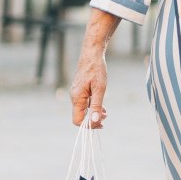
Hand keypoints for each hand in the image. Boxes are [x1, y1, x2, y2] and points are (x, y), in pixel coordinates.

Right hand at [70, 10, 116, 128]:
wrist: (92, 54)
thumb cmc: (96, 69)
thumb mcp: (100, 88)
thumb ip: (96, 105)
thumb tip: (95, 121)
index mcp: (77, 98)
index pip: (77, 121)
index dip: (89, 125)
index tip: (101, 123)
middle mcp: (74, 97)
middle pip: (80, 117)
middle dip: (93, 120)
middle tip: (106, 117)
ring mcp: (77, 94)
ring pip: (83, 110)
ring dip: (94, 114)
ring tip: (105, 112)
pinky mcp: (80, 90)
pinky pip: (84, 104)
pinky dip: (92, 107)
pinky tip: (101, 105)